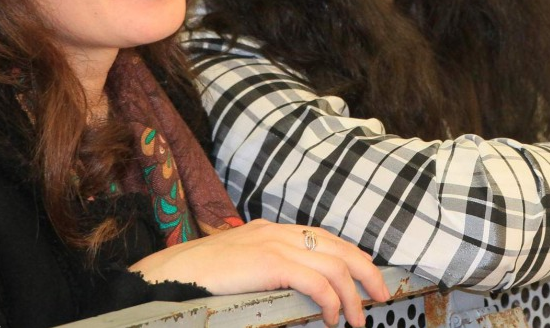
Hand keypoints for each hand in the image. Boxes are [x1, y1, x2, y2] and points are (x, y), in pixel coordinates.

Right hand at [129, 219, 388, 327]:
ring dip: (352, 294)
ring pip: (333, 264)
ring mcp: (274, 244)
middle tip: (381, 296)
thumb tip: (291, 292)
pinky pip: (314, 280)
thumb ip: (266, 272)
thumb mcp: (239, 269)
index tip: (368, 277)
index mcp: (272, 232)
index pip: (324, 238)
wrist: (168, 275)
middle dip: (366, 272)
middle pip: (338, 246)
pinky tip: (332, 317)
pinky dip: (330, 299)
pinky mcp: (269, 262)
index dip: (352, 256)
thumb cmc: (198, 279)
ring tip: (359, 318)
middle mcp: (278, 232)